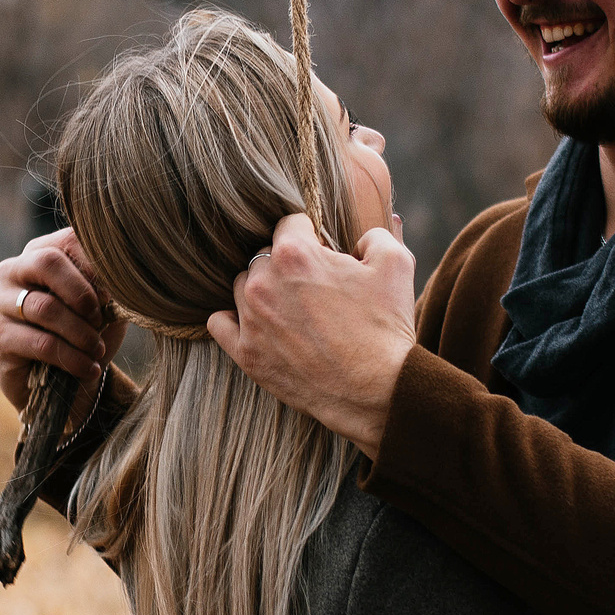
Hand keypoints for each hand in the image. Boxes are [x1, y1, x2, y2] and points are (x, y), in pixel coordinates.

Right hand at [0, 227, 126, 414]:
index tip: (113, 295)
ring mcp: (0, 303)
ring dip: (81, 332)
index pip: (68, 239)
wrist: (66, 384)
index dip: (96, 265)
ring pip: (46, 307)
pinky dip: (72, 358)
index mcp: (41, 252)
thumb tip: (120, 280)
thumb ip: (110, 288)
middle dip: (82, 293)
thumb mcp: (105, 308)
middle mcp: (13, 270)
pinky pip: (41, 343)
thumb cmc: (86, 335)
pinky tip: (89, 369)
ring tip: (98, 350)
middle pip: (47, 262)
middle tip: (100, 319)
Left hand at [209, 214, 415, 456]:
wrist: (376, 391)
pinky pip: (220, 322)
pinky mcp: (245, 353)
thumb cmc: (385, 327)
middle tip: (314, 286)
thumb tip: (363, 235)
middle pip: (264, 255)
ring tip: (292, 308)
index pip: (290, 223)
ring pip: (243, 286)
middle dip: (287, 264)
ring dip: (263, 290)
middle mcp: (263, 282)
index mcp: (293, 254)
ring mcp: (250, 319)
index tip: (323, 252)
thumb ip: (375, 235)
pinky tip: (257, 323)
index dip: (311, 235)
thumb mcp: (395, 265)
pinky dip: (234, 320)